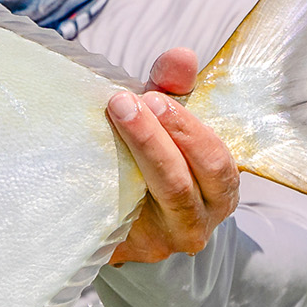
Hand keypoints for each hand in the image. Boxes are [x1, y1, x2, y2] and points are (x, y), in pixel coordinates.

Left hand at [104, 48, 240, 264]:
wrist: (132, 217)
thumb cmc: (158, 159)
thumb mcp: (169, 122)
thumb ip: (174, 89)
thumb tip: (181, 56)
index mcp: (220, 189)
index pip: (215, 163)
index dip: (187, 129)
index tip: (154, 97)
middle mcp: (198, 221)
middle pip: (181, 185)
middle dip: (154, 142)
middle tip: (125, 103)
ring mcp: (162, 240)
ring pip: (149, 206)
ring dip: (132, 159)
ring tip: (112, 120)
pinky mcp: (128, 249)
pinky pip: (116, 222)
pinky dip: (102, 190)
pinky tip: (85, 161)